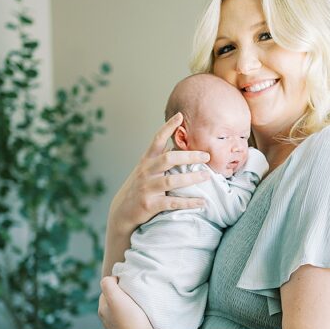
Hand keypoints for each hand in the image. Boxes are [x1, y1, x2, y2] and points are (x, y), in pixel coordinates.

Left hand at [99, 277, 154, 328]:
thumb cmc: (130, 319)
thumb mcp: (115, 297)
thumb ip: (108, 283)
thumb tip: (112, 279)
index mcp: (102, 310)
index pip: (107, 289)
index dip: (117, 284)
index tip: (128, 286)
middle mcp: (107, 320)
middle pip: (114, 300)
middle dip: (123, 295)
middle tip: (135, 294)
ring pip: (122, 310)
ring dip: (130, 306)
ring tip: (140, 305)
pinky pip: (130, 321)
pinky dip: (135, 317)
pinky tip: (142, 318)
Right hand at [109, 113, 210, 233]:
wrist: (122, 212)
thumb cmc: (140, 187)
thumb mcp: (146, 169)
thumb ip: (160, 157)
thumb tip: (177, 143)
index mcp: (146, 161)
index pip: (157, 140)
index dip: (168, 127)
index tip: (179, 116)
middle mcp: (146, 172)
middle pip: (168, 159)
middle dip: (188, 156)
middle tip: (206, 156)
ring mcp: (147, 188)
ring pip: (171, 181)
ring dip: (191, 178)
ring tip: (207, 176)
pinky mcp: (150, 205)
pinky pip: (172, 203)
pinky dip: (188, 202)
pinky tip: (202, 203)